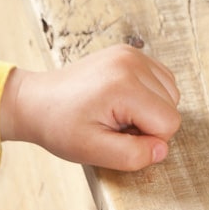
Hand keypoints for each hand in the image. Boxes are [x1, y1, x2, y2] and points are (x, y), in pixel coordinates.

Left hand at [0, 45, 182, 170]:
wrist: (36, 101)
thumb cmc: (60, 126)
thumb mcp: (93, 151)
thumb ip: (133, 155)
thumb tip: (161, 150)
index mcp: (124, 85)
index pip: (169, 123)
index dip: (148, 139)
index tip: (117, 135)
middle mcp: (132, 62)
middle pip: (172, 108)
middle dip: (149, 124)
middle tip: (114, 124)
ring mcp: (132, 54)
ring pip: (171, 94)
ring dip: (150, 110)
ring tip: (117, 112)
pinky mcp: (131, 53)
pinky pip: (163, 81)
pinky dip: (150, 96)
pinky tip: (124, 101)